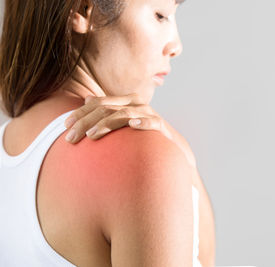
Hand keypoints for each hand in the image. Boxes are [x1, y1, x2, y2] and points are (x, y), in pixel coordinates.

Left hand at [64, 94, 196, 167]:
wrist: (169, 145)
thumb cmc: (141, 134)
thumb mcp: (122, 121)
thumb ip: (107, 111)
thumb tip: (87, 99)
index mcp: (125, 101)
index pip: (98, 103)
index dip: (80, 113)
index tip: (65, 127)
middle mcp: (136, 104)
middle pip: (106, 108)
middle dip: (86, 122)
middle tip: (70, 137)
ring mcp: (148, 114)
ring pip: (123, 114)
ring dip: (106, 124)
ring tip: (91, 135)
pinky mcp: (160, 125)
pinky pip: (151, 122)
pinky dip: (141, 123)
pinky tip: (131, 126)